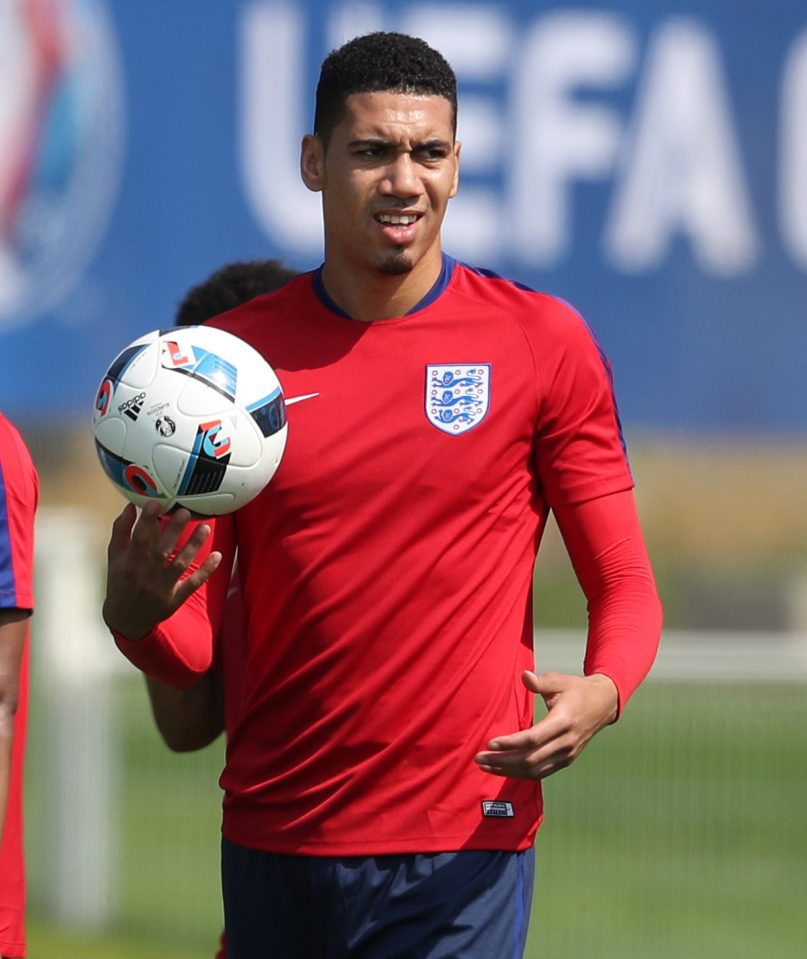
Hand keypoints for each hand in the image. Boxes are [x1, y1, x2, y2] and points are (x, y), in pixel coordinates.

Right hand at [102, 501, 221, 640]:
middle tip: (185, 511)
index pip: (138, 540)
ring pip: (180, 564)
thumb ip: (121, 531)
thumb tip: (130, 506)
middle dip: (174, 531)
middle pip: (162, 551)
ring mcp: (162, 587)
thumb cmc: (120, 581)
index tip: (156, 503)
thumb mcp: (114, 558)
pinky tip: (217, 555)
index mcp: (129, 564)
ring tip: (205, 527)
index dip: (146, 521)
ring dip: (193, 545)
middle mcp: (146, 575)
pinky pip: (193, 583)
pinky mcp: (176, 597)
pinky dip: (206, 570)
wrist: (126, 619)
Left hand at [474, 670, 617, 779]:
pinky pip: (541, 773)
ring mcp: (567, 755)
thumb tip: (524, 676)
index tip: (491, 742)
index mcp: (563, 722)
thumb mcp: (560, 681)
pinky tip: (504, 769)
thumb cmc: (577, 690)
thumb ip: (541, 682)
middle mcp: (566, 743)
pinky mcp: (566, 760)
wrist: (603, 704)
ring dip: (509, 771)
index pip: (533, 739)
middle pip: (530, 759)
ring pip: (535, 771)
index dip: (511, 743)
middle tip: (479, 758)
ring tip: (486, 766)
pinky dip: (521, 774)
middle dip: (503, 761)